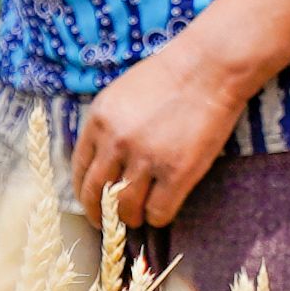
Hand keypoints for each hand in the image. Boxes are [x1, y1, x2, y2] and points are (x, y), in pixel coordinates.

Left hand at [64, 32, 254, 238]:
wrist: (209, 67)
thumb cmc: (170, 75)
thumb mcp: (121, 93)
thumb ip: (107, 125)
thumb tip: (102, 161)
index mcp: (99, 121)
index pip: (79, 169)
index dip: (84, 193)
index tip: (91, 203)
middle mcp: (116, 142)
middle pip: (97, 194)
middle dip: (100, 214)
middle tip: (107, 223)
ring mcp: (146, 159)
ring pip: (127, 208)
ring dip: (131, 218)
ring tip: (139, 217)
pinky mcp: (177, 173)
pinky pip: (158, 212)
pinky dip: (157, 218)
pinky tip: (162, 212)